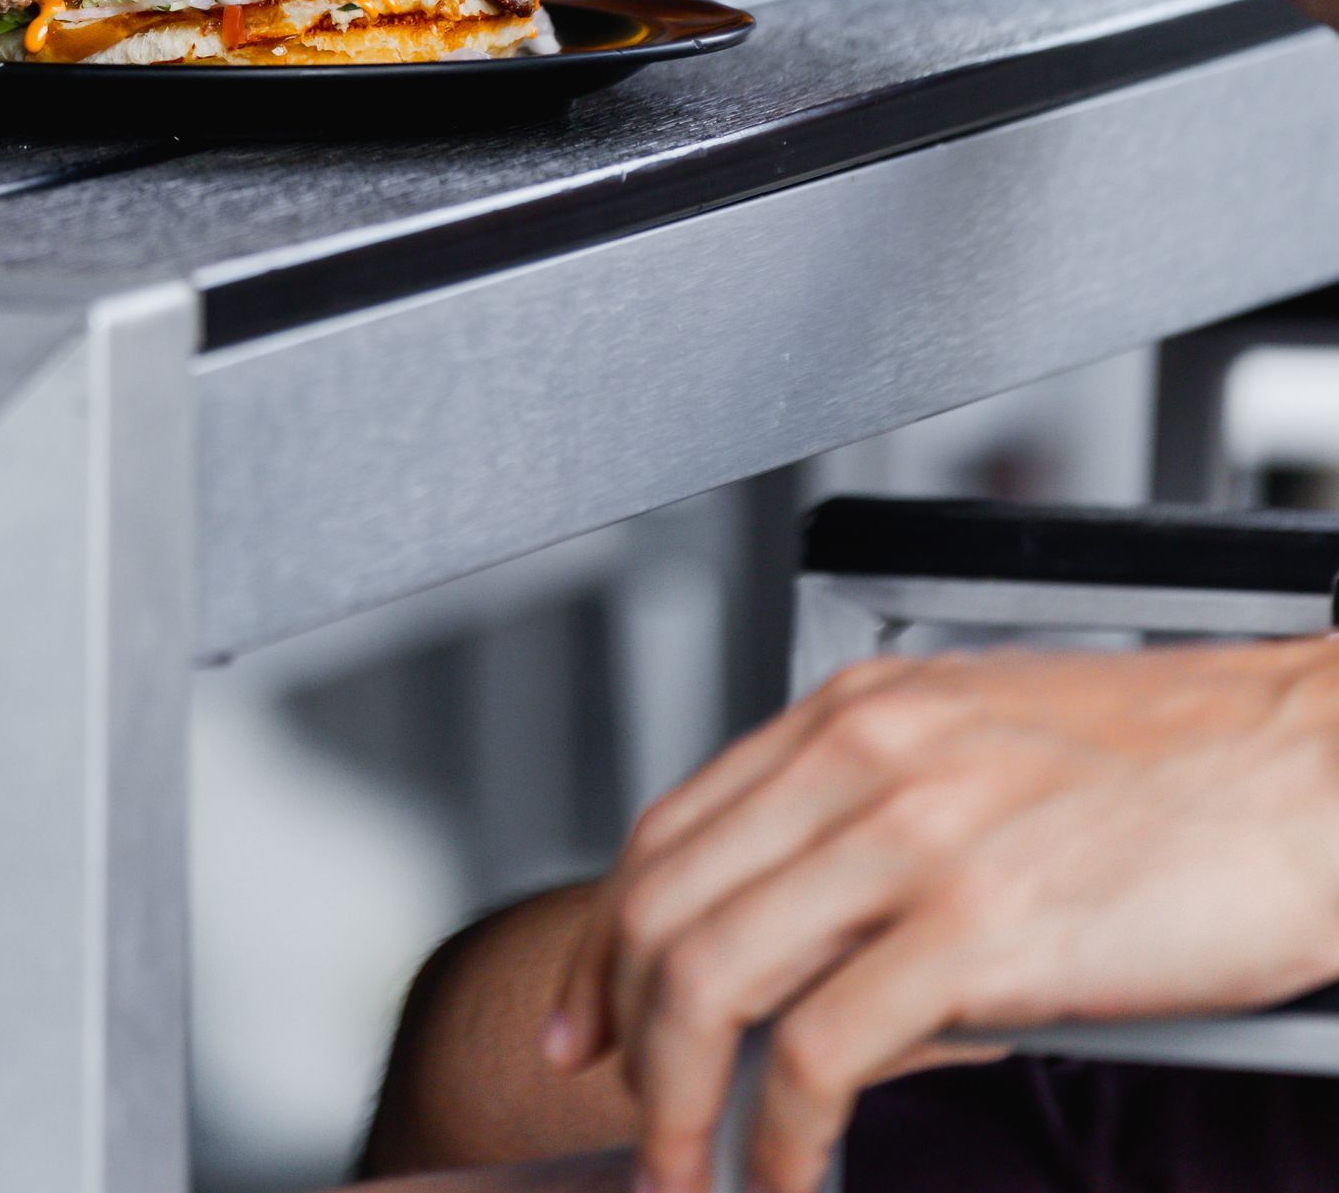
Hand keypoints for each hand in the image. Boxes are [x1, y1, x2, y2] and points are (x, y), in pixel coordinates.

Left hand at [545, 640, 1338, 1192]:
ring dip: (677, 1104)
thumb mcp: (988, 760)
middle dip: (624, 1035)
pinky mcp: (979, 927)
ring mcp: (916, 835)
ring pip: (715, 979)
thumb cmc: (1182, 774)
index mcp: (859, 709)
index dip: (608, 942)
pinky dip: (777, 1139)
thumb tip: (810, 966)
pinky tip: (788, 1178)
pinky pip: (819, 1053)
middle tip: (628, 1121)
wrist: (1315, 767)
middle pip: (666, 906)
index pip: (673, 830)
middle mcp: (865, 753)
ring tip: (683, 1176)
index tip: (588, 1020)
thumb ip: (878, 833)